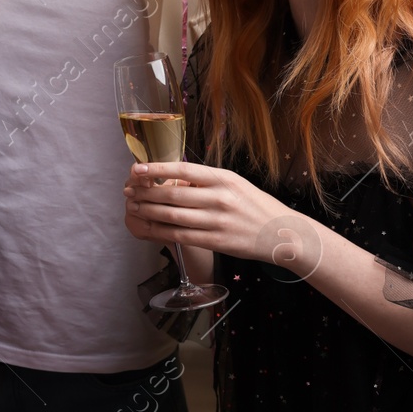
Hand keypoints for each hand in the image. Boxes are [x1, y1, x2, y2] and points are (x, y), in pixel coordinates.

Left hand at [124, 160, 323, 272]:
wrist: (284, 234)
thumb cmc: (255, 205)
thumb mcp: (234, 184)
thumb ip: (205, 181)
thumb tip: (171, 178)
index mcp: (224, 179)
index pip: (182, 170)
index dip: (156, 169)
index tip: (136, 169)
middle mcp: (220, 198)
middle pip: (172, 194)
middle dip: (145, 192)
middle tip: (128, 191)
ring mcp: (218, 222)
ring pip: (172, 216)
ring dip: (148, 211)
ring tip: (134, 207)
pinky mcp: (216, 242)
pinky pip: (180, 236)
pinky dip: (159, 231)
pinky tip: (147, 227)